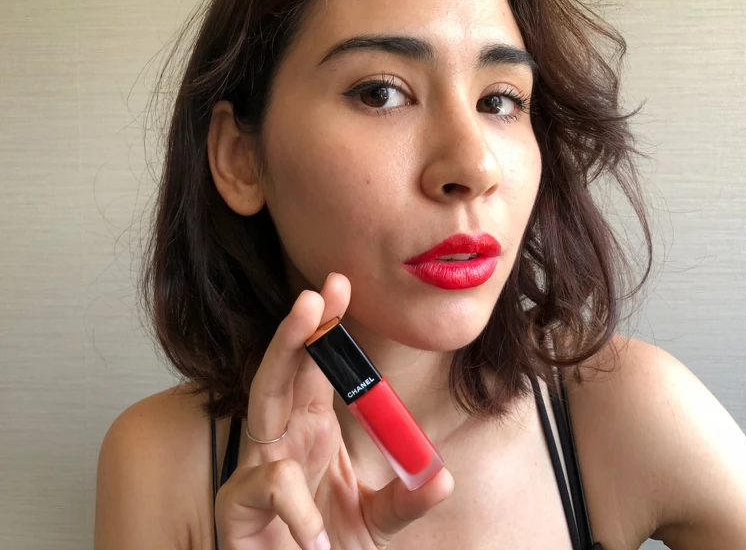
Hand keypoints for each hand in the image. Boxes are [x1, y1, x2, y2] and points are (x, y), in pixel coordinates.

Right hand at [214, 272, 454, 549]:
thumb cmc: (326, 548)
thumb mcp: (376, 522)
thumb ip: (405, 500)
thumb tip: (442, 475)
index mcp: (311, 430)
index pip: (317, 368)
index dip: (328, 329)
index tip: (342, 288)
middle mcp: (282, 439)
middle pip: (285, 368)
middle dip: (302, 324)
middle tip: (321, 287)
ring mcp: (255, 467)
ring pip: (262, 400)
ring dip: (281, 353)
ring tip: (307, 315)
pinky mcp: (238, 506)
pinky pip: (270, 485)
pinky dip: (299, 506)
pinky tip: (317, 532)